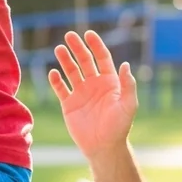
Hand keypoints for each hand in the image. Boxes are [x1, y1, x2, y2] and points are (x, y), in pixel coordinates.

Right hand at [48, 30, 137, 159]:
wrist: (104, 147)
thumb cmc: (119, 127)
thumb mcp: (128, 105)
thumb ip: (128, 85)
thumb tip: (125, 65)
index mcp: (109, 82)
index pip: (102, 58)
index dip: (96, 45)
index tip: (88, 34)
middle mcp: (94, 84)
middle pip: (85, 61)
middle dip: (77, 48)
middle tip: (69, 35)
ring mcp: (81, 93)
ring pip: (71, 71)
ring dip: (65, 60)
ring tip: (59, 48)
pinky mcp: (69, 105)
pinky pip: (61, 89)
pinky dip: (56, 81)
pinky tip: (53, 72)